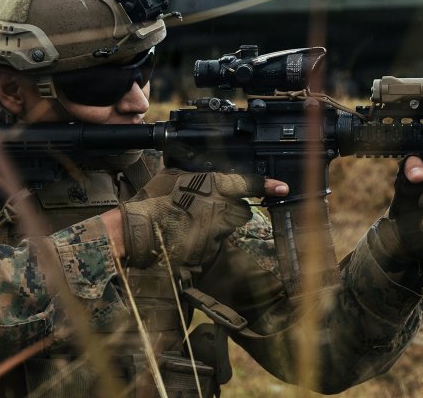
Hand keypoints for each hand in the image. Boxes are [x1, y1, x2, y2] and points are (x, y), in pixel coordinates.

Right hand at [120, 169, 270, 268]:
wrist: (140, 232)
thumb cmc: (154, 200)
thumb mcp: (174, 174)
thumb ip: (196, 172)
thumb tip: (202, 169)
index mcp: (215, 186)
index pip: (250, 184)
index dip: (267, 185)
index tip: (282, 187)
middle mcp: (222, 209)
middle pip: (242, 210)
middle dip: (233, 210)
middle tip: (210, 208)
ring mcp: (217, 232)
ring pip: (228, 228)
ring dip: (218, 226)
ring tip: (193, 222)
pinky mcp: (209, 252)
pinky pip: (214, 245)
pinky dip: (205, 241)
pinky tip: (187, 236)